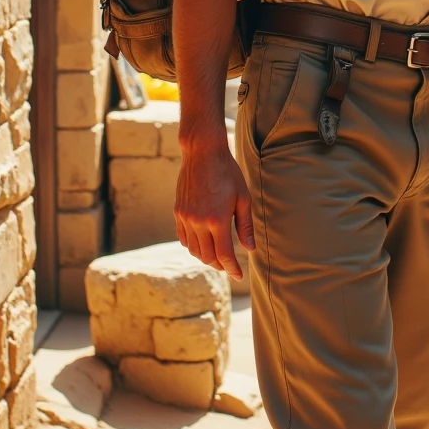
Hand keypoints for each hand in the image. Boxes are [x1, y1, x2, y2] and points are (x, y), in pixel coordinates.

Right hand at [174, 123, 254, 281]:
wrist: (202, 153)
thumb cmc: (228, 173)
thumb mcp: (243, 198)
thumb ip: (245, 226)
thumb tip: (250, 249)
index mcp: (217, 219)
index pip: (224, 255)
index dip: (232, 269)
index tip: (239, 275)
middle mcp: (198, 222)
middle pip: (207, 257)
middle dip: (220, 265)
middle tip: (229, 266)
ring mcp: (185, 217)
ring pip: (194, 250)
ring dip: (206, 257)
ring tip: (217, 256)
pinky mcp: (178, 212)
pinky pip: (183, 238)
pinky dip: (193, 246)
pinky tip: (203, 243)